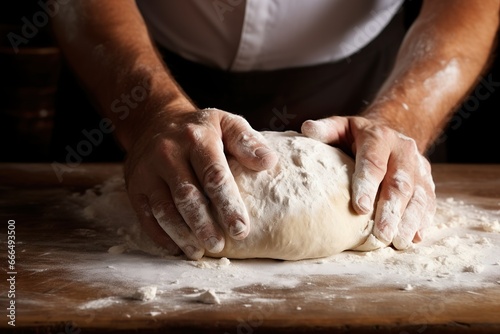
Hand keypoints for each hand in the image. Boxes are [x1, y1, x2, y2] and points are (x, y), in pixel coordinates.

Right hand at [125, 107, 277, 258]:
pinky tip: (177, 249)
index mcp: (196, 138)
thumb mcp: (226, 123)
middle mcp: (168, 152)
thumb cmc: (200, 129)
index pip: (213, 175)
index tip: (241, 229)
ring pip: (164, 209)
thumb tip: (269, 163)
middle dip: (204, 225)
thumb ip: (247, 141)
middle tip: (219, 246)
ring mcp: (147, 170)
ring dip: (182, 234)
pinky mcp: (134, 185)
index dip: (228, 204)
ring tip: (199, 252)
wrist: (155, 120)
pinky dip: (161, 236)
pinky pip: (145, 215)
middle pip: (187, 195)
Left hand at [301, 116, 435, 248]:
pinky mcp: (427, 182)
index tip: (359, 208)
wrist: (388, 133)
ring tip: (399, 242)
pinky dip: (422, 221)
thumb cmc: (356, 137)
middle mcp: (404, 151)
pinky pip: (428, 202)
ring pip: (418, 196)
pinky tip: (414, 238)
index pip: (374, 162)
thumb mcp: (340, 127)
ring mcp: (419, 167)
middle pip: (399, 183)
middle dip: (391, 210)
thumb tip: (307, 129)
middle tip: (381, 234)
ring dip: (409, 221)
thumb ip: (326, 130)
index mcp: (379, 138)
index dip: (367, 184)